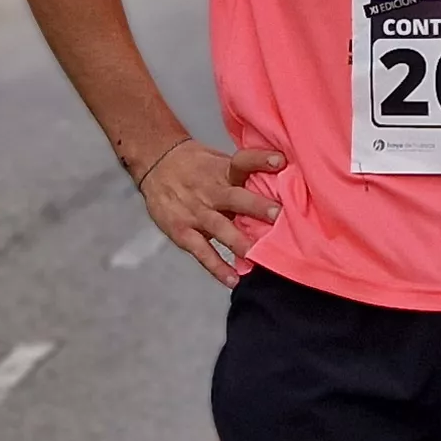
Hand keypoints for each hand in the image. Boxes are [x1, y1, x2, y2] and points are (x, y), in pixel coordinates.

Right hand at [135, 140, 286, 283]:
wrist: (156, 163)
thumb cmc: (196, 165)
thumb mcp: (219, 161)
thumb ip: (244, 174)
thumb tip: (283, 180)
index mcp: (223, 171)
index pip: (243, 161)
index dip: (260, 160)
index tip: (280, 161)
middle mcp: (211, 191)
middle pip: (236, 198)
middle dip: (258, 207)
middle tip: (279, 215)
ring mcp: (196, 213)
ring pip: (220, 228)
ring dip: (239, 241)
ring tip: (257, 255)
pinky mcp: (183, 232)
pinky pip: (202, 252)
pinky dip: (217, 267)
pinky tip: (233, 280)